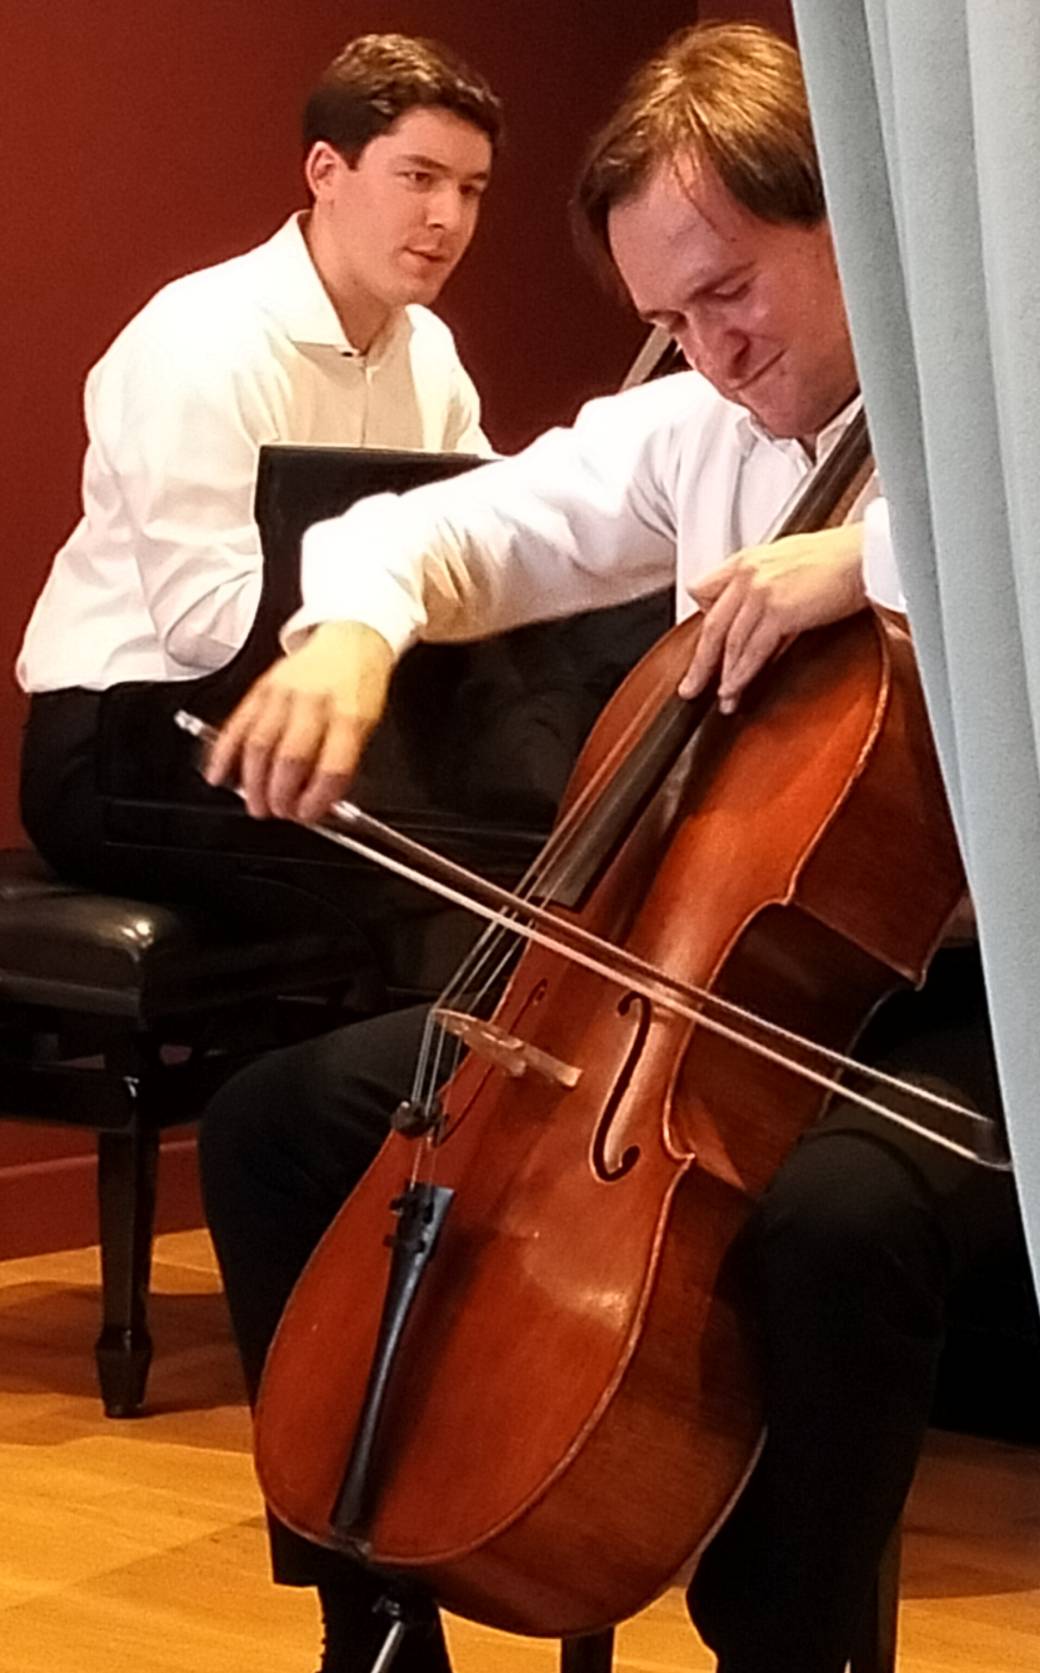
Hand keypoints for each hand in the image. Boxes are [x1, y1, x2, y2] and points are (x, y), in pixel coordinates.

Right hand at [204, 621, 394, 821]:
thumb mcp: (369, 725)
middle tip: (279, 811)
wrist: (351, 639)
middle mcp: (314, 702)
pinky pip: (236, 724)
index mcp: (350, 714)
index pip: (332, 766)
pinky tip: (217, 774)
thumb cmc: (360, 685)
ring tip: (256, 804)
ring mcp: (284, 693)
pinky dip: (222, 753)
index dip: (317, 798)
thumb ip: (344, 762)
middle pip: (290, 757)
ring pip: (259, 744)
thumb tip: (319, 801)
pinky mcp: (261, 688)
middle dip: (280, 794)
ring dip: (253, 782)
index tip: (309, 814)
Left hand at [678, 524, 867, 713]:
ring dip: (723, 676)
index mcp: (748, 560)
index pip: (704, 589)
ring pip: (729, 642)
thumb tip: (766, 628)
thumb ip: (770, 590)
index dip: (703, 620)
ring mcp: (760, 591)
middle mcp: (748, 573)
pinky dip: (742, 675)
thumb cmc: (841, 558)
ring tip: (722, 699)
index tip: (705, 646)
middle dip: (700, 662)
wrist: (866, 553)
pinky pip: (752, 651)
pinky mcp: (778, 610)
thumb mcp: (791, 565)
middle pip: (712, 625)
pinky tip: (736, 690)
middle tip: (690, 687)